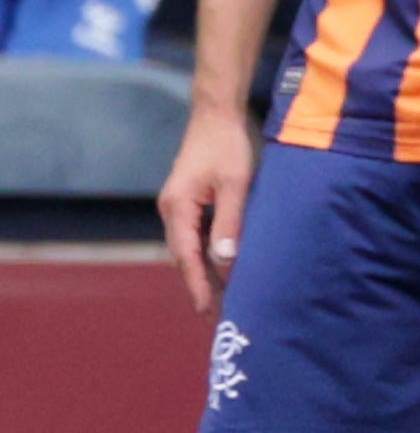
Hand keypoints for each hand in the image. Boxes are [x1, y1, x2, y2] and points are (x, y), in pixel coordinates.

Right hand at [157, 101, 255, 314]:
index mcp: (178, 207)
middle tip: (216, 316)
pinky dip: (203, 256)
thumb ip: (230, 222)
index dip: (198, 285)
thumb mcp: (235, 185)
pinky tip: (219, 269)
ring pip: (187, 248)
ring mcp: (177, 206)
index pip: (187, 256)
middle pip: (183, 257)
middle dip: (198, 286)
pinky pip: (193, 236)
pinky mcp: (187, 201)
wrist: (216, 116)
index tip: (208, 311)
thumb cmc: (228, 146)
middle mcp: (171, 209)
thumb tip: (225, 261)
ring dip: (201, 273)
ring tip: (221, 300)